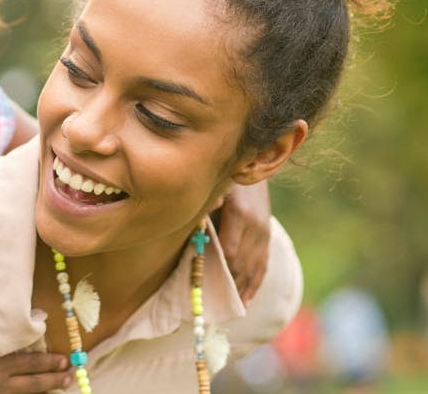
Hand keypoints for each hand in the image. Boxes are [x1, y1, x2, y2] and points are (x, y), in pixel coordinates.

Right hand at [0, 326, 70, 392]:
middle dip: (53, 378)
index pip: (31, 362)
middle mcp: (3, 382)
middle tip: (70, 377)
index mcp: (1, 363)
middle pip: (34, 381)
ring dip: (44, 391)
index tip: (65, 361)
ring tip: (58, 390)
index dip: (49, 361)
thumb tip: (16, 326)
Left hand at [214, 181, 270, 304]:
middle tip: (213, 306)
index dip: (220, 270)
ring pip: (255, 267)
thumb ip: (207, 205)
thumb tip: (202, 218)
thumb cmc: (223, 176)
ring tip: (232, 309)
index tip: (205, 286)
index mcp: (240, 214)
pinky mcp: (267, 234)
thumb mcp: (215, 186)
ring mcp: (264, 231)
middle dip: (229, 284)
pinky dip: (255, 282)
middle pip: (242, 263)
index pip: (231, 251)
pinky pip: (263, 264)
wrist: (253, 162)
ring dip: (242, 288)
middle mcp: (255, 225)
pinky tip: (247, 298)